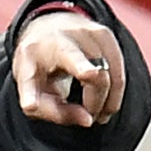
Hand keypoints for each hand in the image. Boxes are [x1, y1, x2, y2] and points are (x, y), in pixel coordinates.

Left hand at [13, 9, 125, 128]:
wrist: (44, 30)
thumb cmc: (36, 66)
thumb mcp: (31, 91)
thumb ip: (54, 111)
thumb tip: (88, 121)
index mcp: (49, 47)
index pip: (69, 56)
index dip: (81, 66)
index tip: (90, 74)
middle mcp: (72, 34)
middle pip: (96, 75)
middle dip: (95, 102)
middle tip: (89, 117)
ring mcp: (92, 31)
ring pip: (112, 73)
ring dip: (109, 99)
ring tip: (98, 113)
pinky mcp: (106, 35)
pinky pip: (118, 70)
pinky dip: (116, 91)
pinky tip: (107, 102)